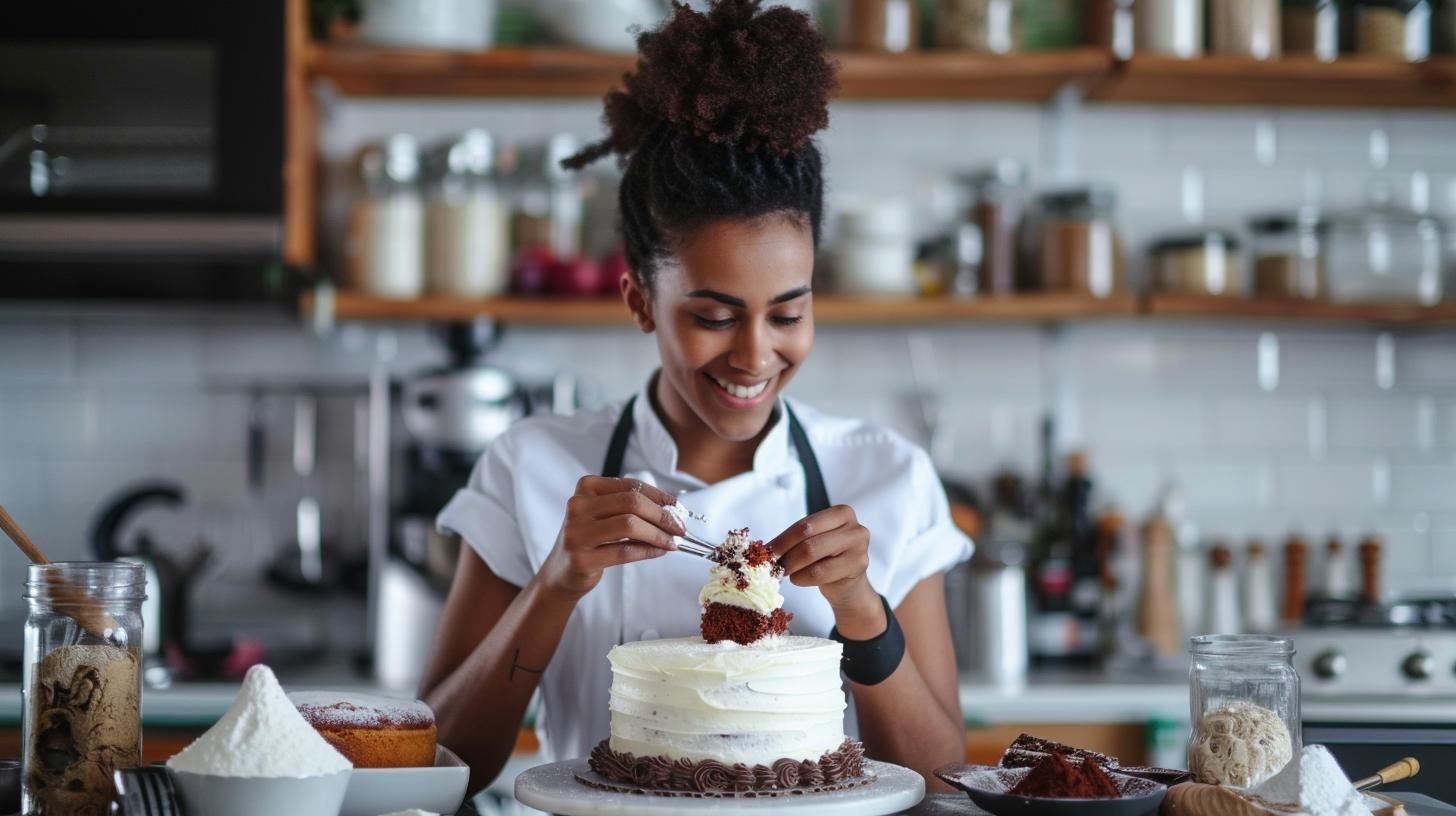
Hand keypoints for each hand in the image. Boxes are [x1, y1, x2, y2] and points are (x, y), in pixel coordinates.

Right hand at [536, 476, 682, 599]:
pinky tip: (659, 551)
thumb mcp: (605, 514)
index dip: (660, 496)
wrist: (562, 572)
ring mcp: (577, 533)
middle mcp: (578, 506)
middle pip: (632, 503)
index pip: (631, 486)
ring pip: (630, 526)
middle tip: (679, 528)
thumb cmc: (590, 540)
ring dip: (658, 534)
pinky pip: (624, 552)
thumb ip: (631, 507)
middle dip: (662, 516)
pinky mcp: (581, 559)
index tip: (678, 508)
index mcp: (586, 488)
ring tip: (671, 542)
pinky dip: (647, 551)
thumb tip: (672, 510)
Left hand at [768, 505, 881, 630]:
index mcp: (842, 513)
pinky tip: (798, 579)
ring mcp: (859, 546)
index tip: (765, 551)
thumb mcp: (815, 542)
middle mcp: (854, 527)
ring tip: (783, 573)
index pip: (804, 525)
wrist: (849, 586)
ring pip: (813, 554)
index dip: (782, 540)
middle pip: (808, 539)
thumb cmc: (828, 560)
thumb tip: (766, 548)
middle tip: (770, 565)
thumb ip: (797, 540)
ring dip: (792, 566)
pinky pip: (820, 573)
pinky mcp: (858, 566)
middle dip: (785, 553)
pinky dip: (802, 578)